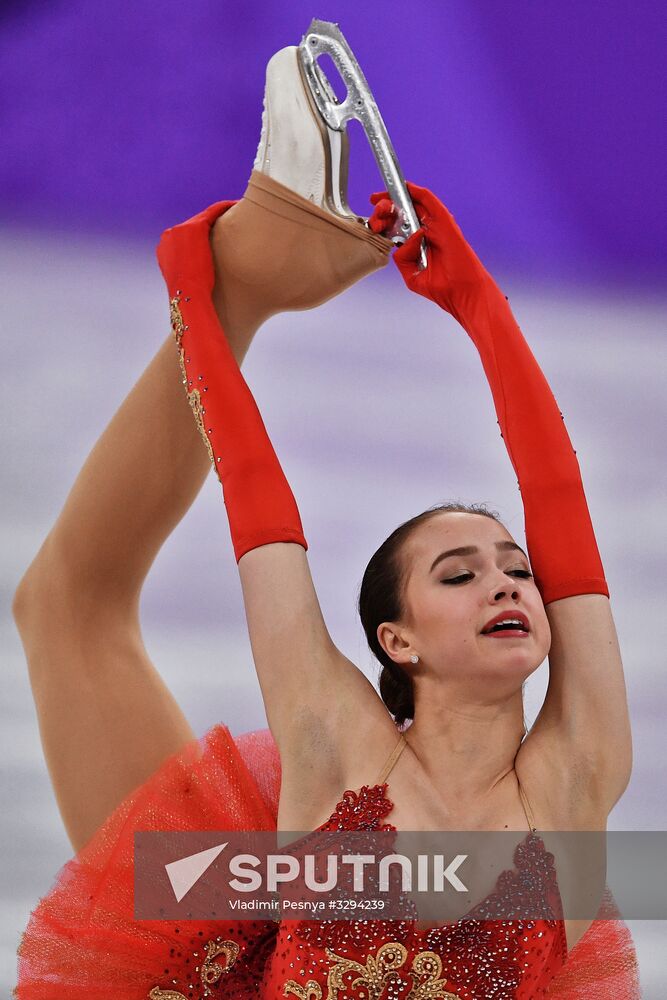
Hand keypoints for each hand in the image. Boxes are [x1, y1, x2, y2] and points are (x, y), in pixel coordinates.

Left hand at [369, 182, 491, 320]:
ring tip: (383, 196)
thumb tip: (402, 241)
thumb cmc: (443, 287)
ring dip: (399, 197)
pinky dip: (419, 194)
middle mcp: (428, 232)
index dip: (385, 219)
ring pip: (416, 204)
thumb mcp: (412, 275)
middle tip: (375, 203)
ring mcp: (437, 227)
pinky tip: (407, 187)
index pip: (399, 225)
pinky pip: (431, 203)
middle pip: (405, 212)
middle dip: (387, 205)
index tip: (373, 217)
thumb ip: (403, 258)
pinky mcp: (446, 224)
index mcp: (419, 243)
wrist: (462, 293)